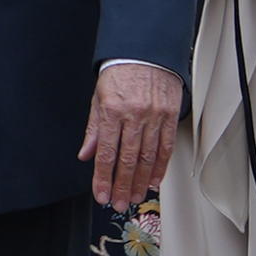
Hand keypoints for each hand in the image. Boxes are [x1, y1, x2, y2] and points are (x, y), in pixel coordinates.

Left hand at [80, 58, 180, 210]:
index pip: (106, 153)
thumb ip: (93, 129)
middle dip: (122, 186)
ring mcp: (154, 116)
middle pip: (128, 159)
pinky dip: (160, 167)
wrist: (145, 51)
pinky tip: (153, 181)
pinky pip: (166, 147)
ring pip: (148, 157)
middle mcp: (134, 115)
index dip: (103, 178)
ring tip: (134, 197)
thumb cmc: (119, 73)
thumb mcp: (98, 97)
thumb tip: (86, 155)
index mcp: (112, 110)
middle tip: (118, 204)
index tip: (100, 195)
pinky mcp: (169, 116)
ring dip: (140, 181)